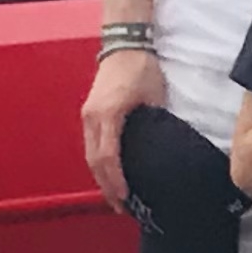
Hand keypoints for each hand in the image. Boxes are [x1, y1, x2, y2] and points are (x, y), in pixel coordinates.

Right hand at [83, 47, 167, 200]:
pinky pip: (91, 145)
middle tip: (121, 207)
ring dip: (101, 177)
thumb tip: (163, 148)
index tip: (125, 198)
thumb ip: (156, 123)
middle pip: (94, 161)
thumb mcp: (154, 96)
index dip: (116, 180)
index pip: (108, 156)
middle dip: (106, 186)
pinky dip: (99, 163)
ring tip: (115, 196)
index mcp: (108, 114)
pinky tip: (109, 174)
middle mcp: (92, 117)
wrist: (124, 45)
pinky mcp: (89, 114)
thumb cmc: (141, 68)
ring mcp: (88, 115)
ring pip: (90, 155)